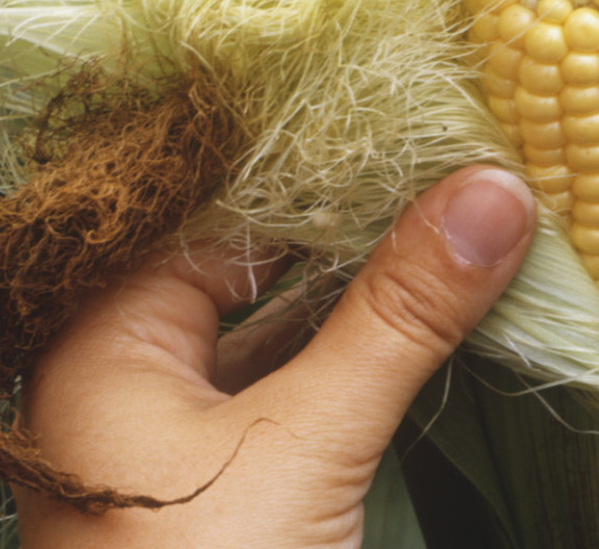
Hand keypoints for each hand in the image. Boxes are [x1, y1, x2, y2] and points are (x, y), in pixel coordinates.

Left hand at [15, 167, 535, 548]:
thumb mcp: (308, 443)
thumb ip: (400, 314)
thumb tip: (497, 189)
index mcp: (100, 340)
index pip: (215, 208)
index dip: (318, 160)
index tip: (419, 110)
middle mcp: (122, 375)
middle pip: (243, 263)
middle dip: (350, 218)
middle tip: (457, 151)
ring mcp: (172, 439)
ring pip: (273, 327)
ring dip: (361, 285)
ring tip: (462, 213)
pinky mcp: (222, 488)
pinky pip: (287, 386)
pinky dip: (353, 350)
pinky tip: (428, 311)